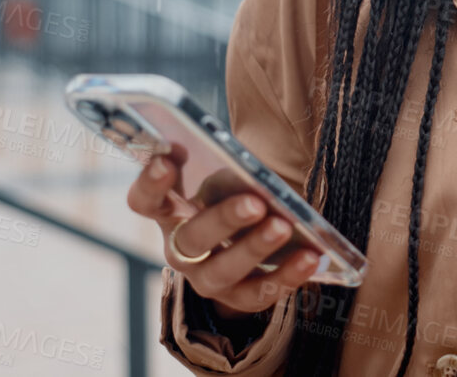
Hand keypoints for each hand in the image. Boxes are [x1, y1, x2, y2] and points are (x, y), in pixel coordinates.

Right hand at [126, 146, 322, 316]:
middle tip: (256, 203)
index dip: (151, 182)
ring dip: (255, 249)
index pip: (145, 200)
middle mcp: (180, 249)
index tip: (168, 158)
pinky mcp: (236, 299)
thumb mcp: (229, 179)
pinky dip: (287, 275)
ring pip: (223, 272)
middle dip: (224, 220)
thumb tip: (252, 174)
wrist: (252, 239)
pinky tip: (311, 256)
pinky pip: (258, 295)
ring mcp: (206, 279)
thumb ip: (232, 172)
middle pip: (191, 239)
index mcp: (170, 211)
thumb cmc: (236, 197)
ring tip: (284, 227)